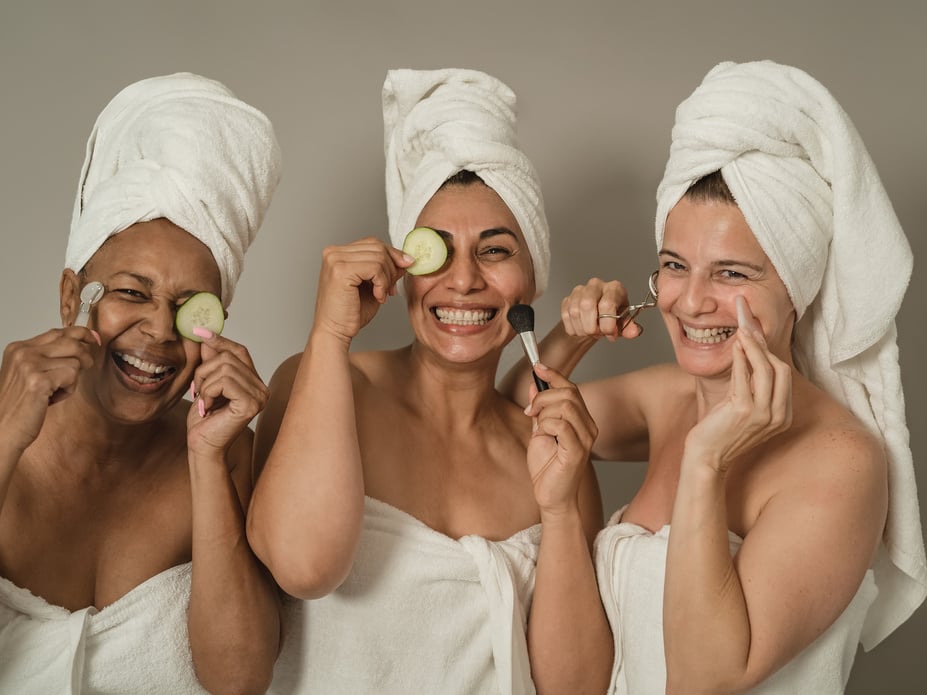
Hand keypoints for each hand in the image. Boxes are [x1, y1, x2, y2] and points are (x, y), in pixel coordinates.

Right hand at [0, 327, 98, 452]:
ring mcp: (30, 365)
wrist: (2, 430)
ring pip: (75, 361)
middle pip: (71, 341)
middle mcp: (23, 353)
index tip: (94, 338)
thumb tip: (80, 345)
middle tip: (85, 368)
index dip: (80, 333)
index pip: (57, 332)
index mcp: (19, 348)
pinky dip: (68, 390)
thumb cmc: (18, 406)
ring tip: (55, 392)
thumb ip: (47, 358)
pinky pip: (73, 376)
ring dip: (72, 380)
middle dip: (85, 356)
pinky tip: (52, 400)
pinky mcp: (39, 381)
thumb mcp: (29, 374)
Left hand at [187, 328, 268, 460]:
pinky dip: (209, 392)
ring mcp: (259, 396)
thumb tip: (207, 335)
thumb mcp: (204, 382)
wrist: (202, 446)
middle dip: (204, 370)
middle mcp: (261, 388)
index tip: (200, 332)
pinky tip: (208, 407)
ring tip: (204, 401)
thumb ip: (210, 360)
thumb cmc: (204, 419)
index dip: (220, 340)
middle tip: (198, 391)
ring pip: (224, 367)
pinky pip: (225, 381)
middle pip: (228, 357)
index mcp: (253, 381)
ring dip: (205, 383)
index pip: (239, 351)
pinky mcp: (251, 404)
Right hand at [314, 237, 412, 343]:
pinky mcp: (341, 270)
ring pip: (379, 257)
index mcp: (338, 253)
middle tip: (390, 289)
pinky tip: (378, 296)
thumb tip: (406, 258)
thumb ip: (386, 270)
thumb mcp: (374, 286)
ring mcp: (335, 260)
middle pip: (377, 247)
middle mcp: (333, 253)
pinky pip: (375, 267)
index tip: (404, 269)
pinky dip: (382, 283)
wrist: (334, 332)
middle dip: (391, 268)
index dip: (392, 255)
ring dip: (387, 278)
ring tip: (382, 295)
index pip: (373, 243)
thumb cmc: (351, 313)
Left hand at [523, 364, 597, 515]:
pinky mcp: (578, 450)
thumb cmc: (547, 467)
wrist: (550, 496)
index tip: (537, 367)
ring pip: (564, 406)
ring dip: (544, 414)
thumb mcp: (538, 431)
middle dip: (542, 397)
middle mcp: (588, 426)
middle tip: (530, 411)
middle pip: (568, 393)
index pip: (571, 388)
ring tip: (538, 428)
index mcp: (581, 420)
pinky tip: (542, 437)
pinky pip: (561, 425)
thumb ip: (539, 409)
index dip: (554, 375)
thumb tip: (534, 384)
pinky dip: (546, 427)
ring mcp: (586, 438)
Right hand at [560, 278, 642, 341]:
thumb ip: (629, 327)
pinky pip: (565, 316)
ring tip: (591, 332)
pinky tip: (581, 329)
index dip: (607, 324)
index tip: (610, 334)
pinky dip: (573, 328)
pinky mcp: (568, 299)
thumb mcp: (624, 322)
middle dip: (592, 326)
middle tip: (598, 334)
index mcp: (614, 288)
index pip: (607, 304)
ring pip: (574, 312)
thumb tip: (633, 332)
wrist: (596, 318)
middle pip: (587, 305)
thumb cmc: (612, 317)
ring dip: (582, 329)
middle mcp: (596, 285)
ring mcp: (580, 291)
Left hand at [685, 297, 791, 474]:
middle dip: (763, 343)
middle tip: (748, 324)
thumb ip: (751, 384)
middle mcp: (778, 416)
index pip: (783, 374)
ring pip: (766, 369)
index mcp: (783, 415)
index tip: (756, 330)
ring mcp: (764, 415)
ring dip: (753, 346)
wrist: (706, 457)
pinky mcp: (745, 411)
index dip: (769, 349)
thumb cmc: (721, 430)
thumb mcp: (742, 405)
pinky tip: (734, 346)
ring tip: (741, 330)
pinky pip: (745, 376)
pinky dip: (741, 358)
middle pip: (780, 368)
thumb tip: (750, 349)